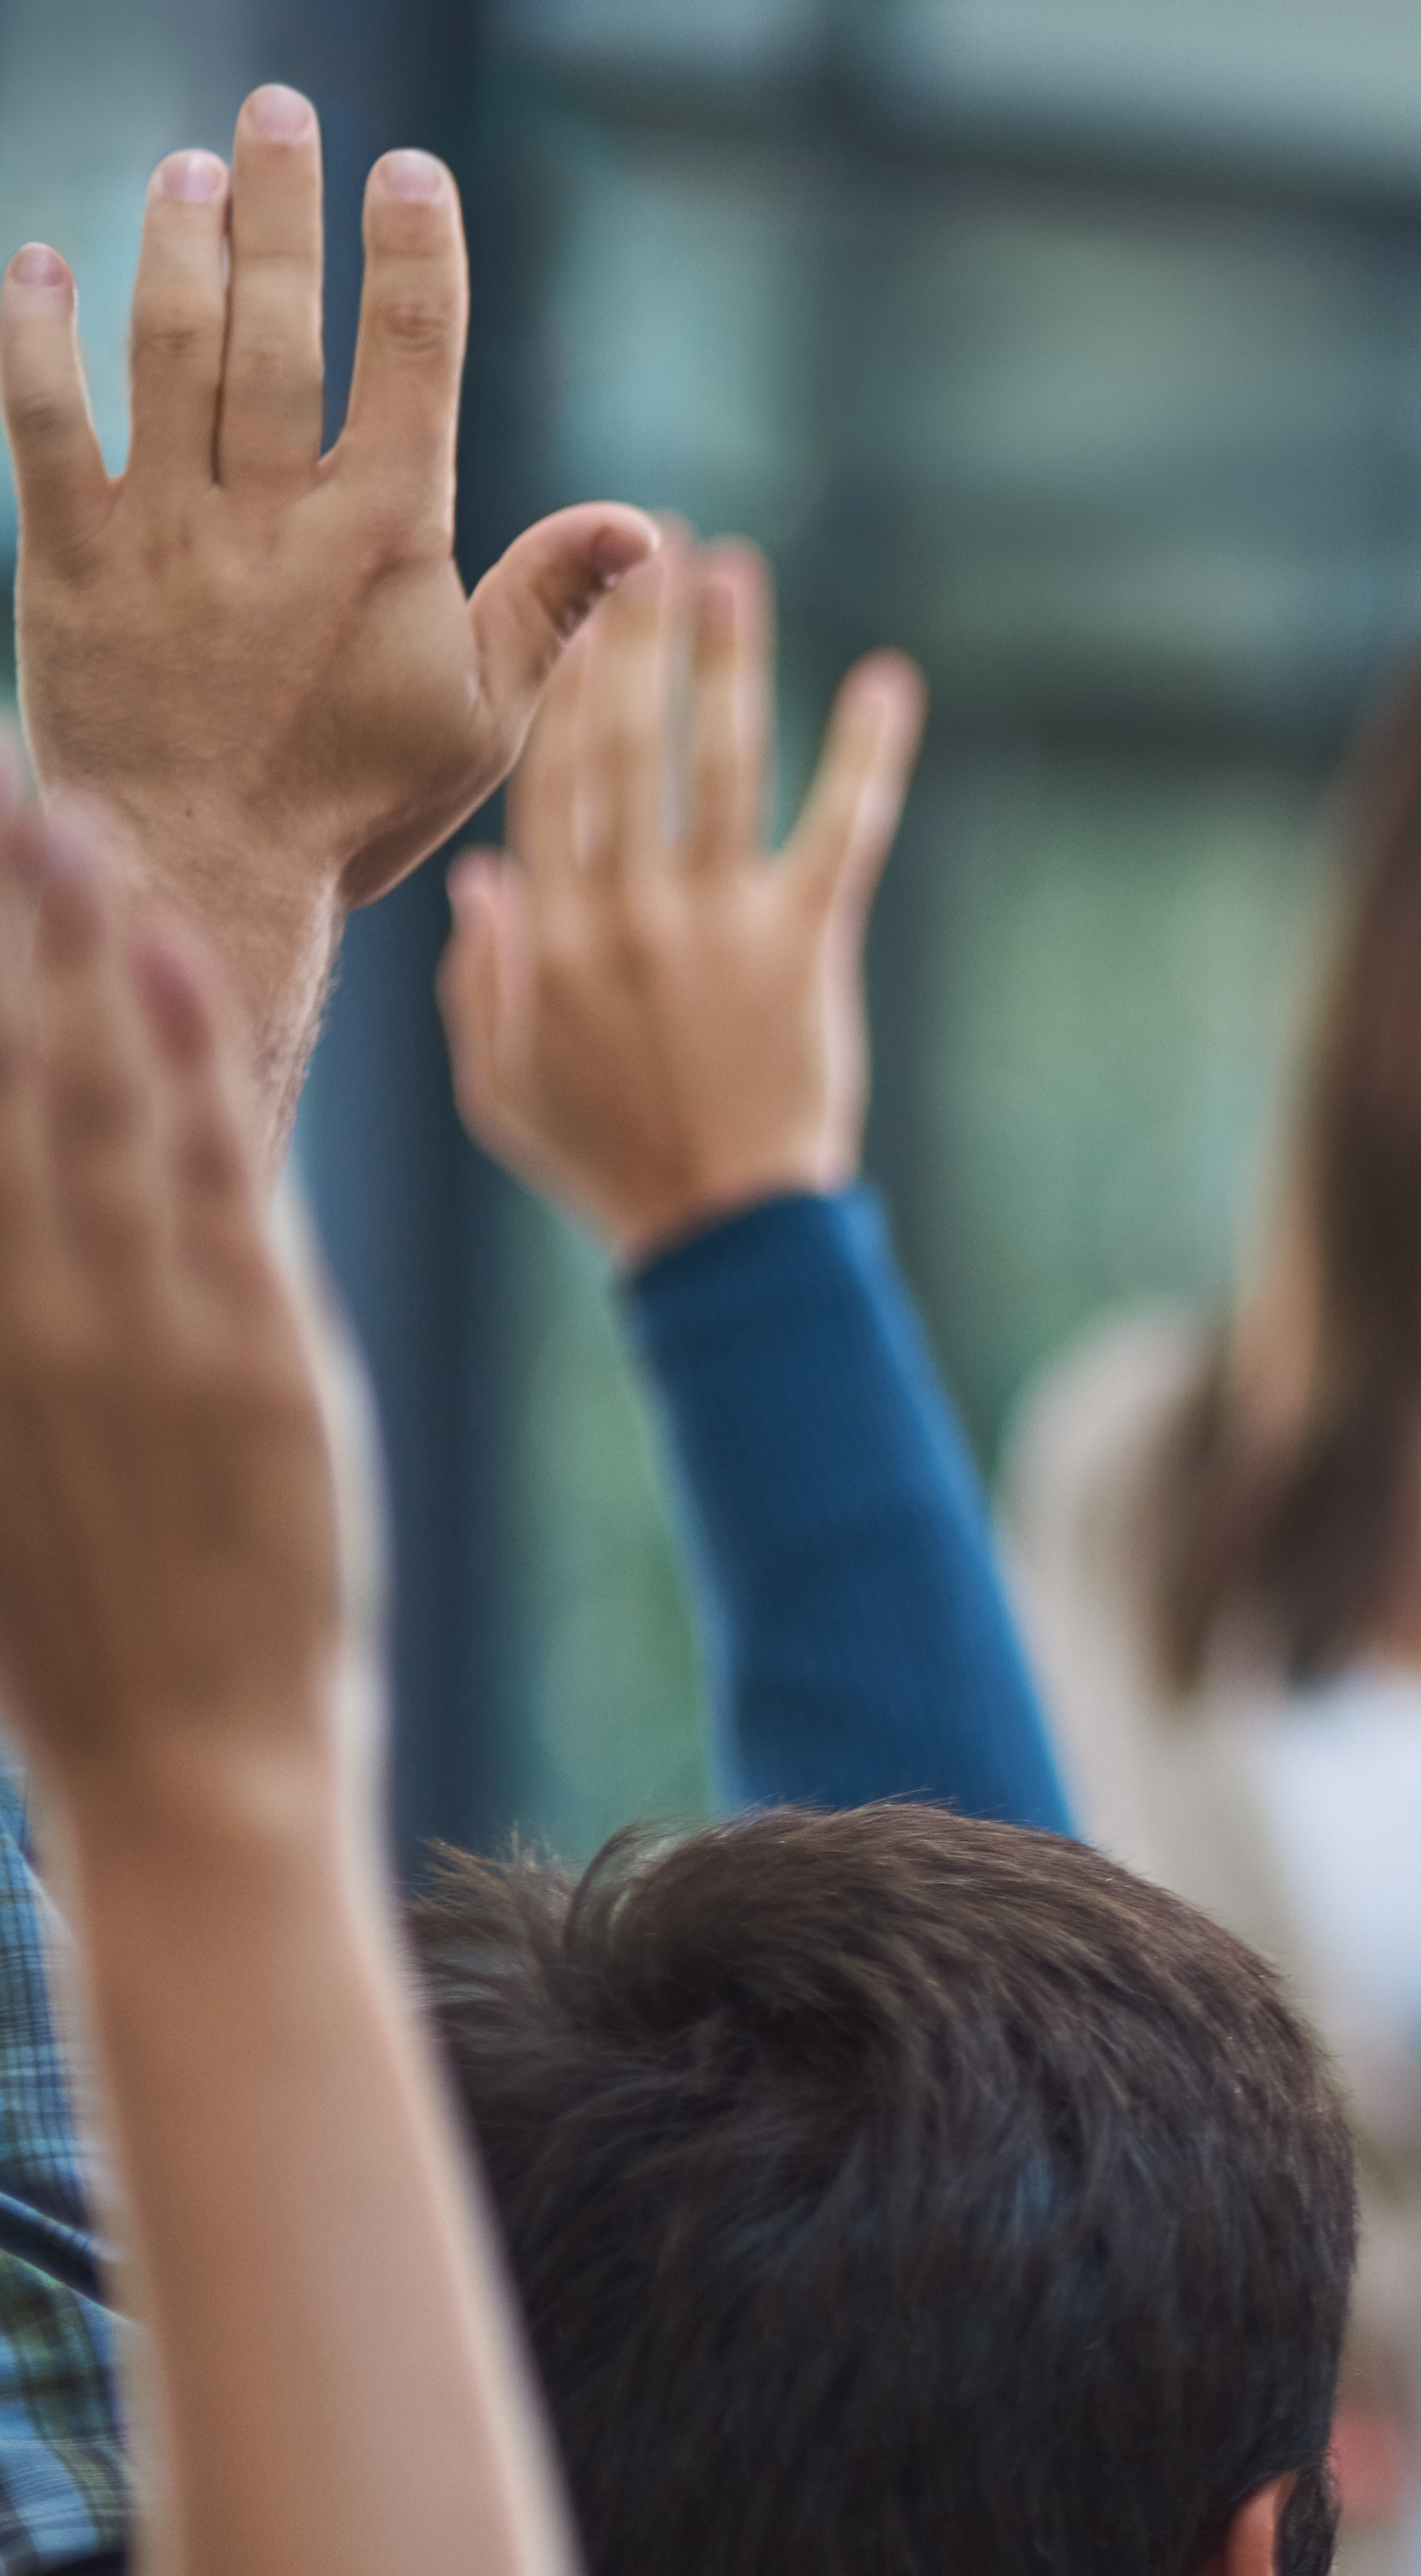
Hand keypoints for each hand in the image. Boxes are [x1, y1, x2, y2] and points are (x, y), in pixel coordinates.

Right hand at [0, 795, 350, 1845]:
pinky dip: (180, 1047)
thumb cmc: (74, 1629)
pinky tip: (163, 945)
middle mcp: (14, 1303)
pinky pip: (210, 1163)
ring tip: (55, 815)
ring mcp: (125, 1320)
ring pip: (83, 1089)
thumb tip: (11, 1190)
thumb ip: (3, 1322)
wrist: (188, 1760)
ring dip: (66, 943)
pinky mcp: (242, 1345)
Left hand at [1, 92, 654, 1101]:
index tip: (409, 170)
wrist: (200, 872)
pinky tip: (36, 264)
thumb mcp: (483, 718)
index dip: (411, 255)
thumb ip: (550, 605)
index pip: (408, 362)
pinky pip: (39, 422)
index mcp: (385, 542)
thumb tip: (646, 525)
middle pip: (280, 322)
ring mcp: (163, 529)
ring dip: (175, 243)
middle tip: (279, 109)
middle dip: (283, 204)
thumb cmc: (354, 801)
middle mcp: (272, 515)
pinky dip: (34, 336)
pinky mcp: (64, 557)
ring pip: (166, 349)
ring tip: (185, 169)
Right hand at [442, 537, 925, 1262]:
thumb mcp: (500, 1080)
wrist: (719, 1228)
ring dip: (728, 659)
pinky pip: (841, 829)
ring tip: (735, 572)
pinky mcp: (804, 946)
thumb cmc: (606, 1162)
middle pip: (622, 743)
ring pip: (719, 762)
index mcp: (548, 932)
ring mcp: (716, 923)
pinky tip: (889, 683)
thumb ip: (480, 977)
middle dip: (632, 635)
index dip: (556, 681)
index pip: (546, 777)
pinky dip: (867, 753)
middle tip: (647, 543)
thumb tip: (476, 880)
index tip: (565, 602)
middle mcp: (624, 909)